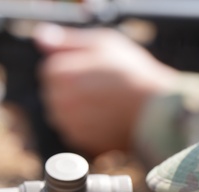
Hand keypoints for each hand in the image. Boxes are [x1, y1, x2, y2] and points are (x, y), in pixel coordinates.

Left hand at [33, 24, 178, 155]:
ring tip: (109, 104)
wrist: (158, 112)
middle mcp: (57, 102)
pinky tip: (110, 119)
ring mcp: (68, 126)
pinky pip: (80, 132)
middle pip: (56, 94)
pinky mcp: (81, 144)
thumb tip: (40, 39)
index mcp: (57, 74)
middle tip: (104, 88)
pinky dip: (92, 127)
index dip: (74, 68)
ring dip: (82, 110)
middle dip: (75, 90)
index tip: (96, 71)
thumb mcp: (102, 43)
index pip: (51, 70)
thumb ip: (66, 41)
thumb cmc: (134, 74)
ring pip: (67, 114)